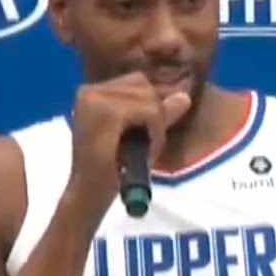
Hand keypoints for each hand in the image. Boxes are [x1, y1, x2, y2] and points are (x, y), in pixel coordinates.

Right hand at [66, 73, 191, 212]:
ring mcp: (94, 98)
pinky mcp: (105, 111)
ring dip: (155, 126)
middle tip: (142, 143)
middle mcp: (90, 90)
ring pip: (150, 98)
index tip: (142, 134)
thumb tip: (185, 96)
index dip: (152, 107)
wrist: (91, 193)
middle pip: (145, 85)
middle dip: (154, 116)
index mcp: (94, 92)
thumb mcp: (143, 134)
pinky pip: (150, 112)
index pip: (139, 82)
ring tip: (140, 148)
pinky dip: (155, 132)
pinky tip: (143, 149)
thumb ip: (161, 113)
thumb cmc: (116, 167)